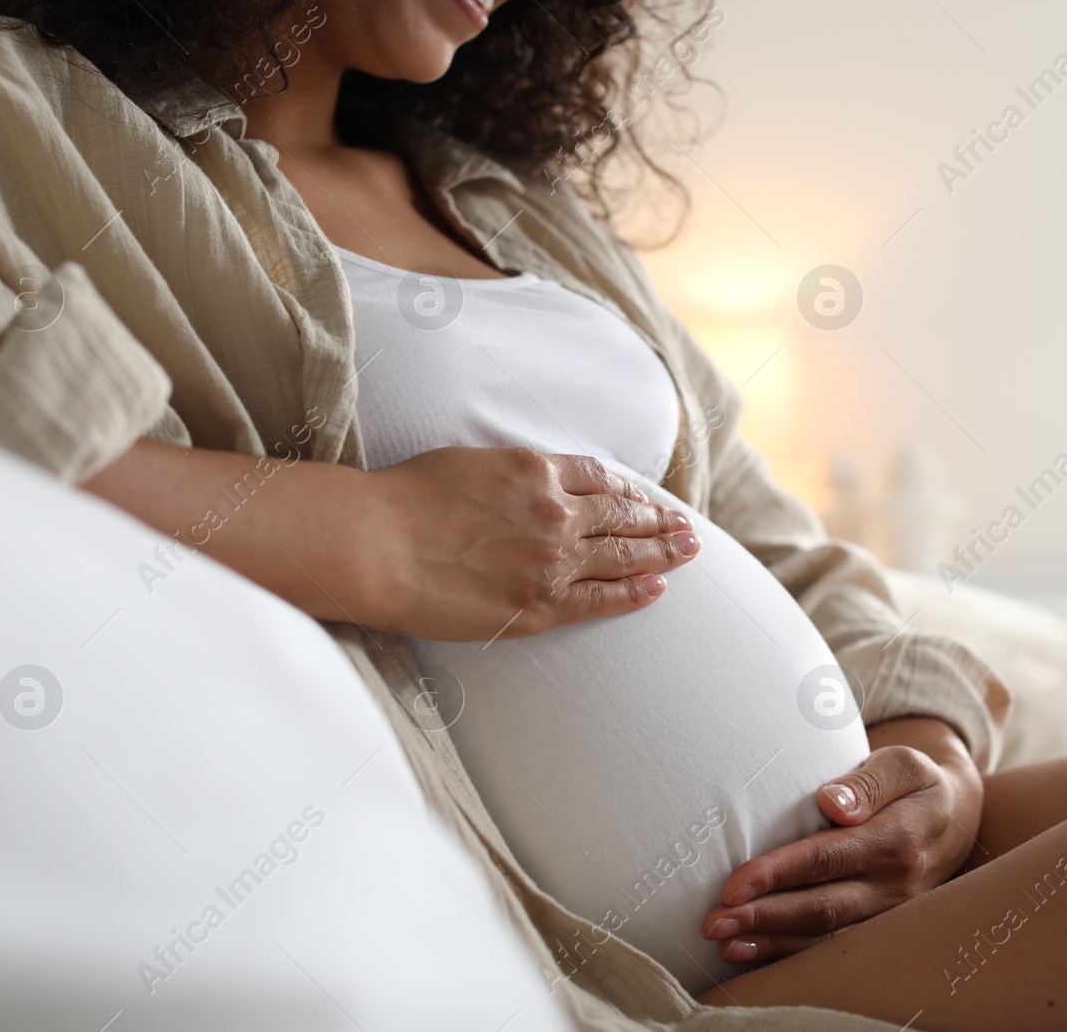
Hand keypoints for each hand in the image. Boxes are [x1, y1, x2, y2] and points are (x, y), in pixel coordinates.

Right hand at [361, 447, 699, 639]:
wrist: (378, 544)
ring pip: (623, 554)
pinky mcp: (541, 604)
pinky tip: (657, 588)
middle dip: (658, 519)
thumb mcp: (468, 462)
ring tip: (688, 550)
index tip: (643, 497)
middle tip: (686, 525)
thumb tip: (530, 480)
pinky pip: (603, 599)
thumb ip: (510, 472)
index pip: (598, 477)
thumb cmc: (405, 500)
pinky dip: (635, 592)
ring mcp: (553, 559)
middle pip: (623, 514)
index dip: (627, 489)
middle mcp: (555, 511)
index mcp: (535, 470)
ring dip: (662, 552)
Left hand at [701, 717, 982, 963]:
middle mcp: (894, 885)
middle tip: (713, 922)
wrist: (956, 817)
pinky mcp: (877, 926)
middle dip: (764, 916)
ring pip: (824, 936)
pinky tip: (748, 951)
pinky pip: (831, 947)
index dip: (779, 873)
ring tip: (723, 942)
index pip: (828, 859)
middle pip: (821, 907)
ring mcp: (888, 913)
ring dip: (770, 941)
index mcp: (896, 840)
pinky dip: (787, 953)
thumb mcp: (903, 764)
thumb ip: (870, 782)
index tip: (734, 884)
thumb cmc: (915, 784)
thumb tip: (833, 803)